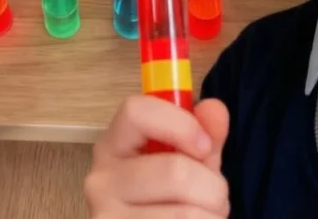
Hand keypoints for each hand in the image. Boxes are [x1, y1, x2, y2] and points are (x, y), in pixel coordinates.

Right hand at [84, 95, 230, 217]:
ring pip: (186, 214)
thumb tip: (215, 108)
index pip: (136, 112)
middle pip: (175, 172)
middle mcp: (102, 180)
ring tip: (205, 217)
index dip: (180, 124)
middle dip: (213, 188)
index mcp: (113, 146)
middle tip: (214, 197)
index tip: (205, 145)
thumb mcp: (187, 162)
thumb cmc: (168, 201)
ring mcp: (108, 217)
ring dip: (212, 216)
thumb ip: (203, 134)